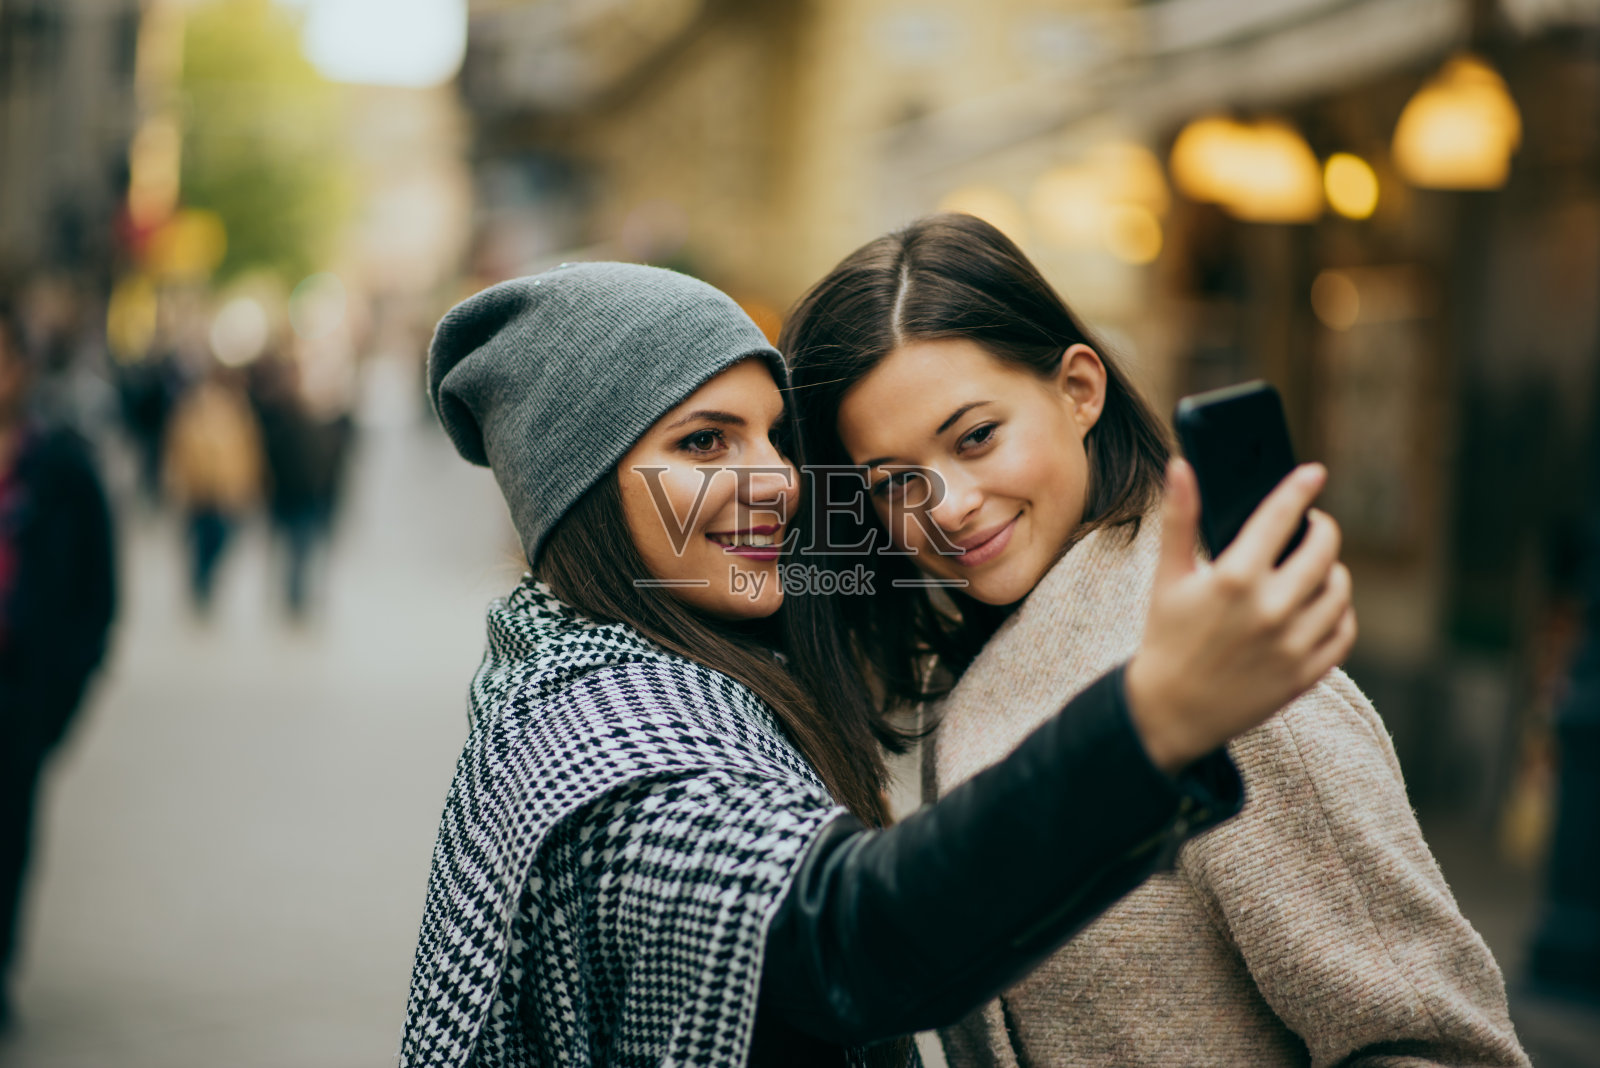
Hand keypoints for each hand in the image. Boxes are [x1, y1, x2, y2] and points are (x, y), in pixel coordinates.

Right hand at [1125, 459, 1356, 773]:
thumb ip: (1179, 518)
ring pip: (1338, 591)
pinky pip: (1343, 633)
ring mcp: (1291, 644)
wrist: (1169, 712)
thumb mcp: (1167, 577)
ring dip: (1333, 571)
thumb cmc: (1166, 637)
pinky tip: (1323, 605)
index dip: (1299, 489)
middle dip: (1321, 530)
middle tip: (1312, 526)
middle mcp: (1269, 609)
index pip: (1279, 517)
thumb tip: (1180, 466)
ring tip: (1317, 566)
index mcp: (1233, 579)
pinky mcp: (1304, 674)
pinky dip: (1340, 613)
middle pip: (1322, 551)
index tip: (1314, 472)